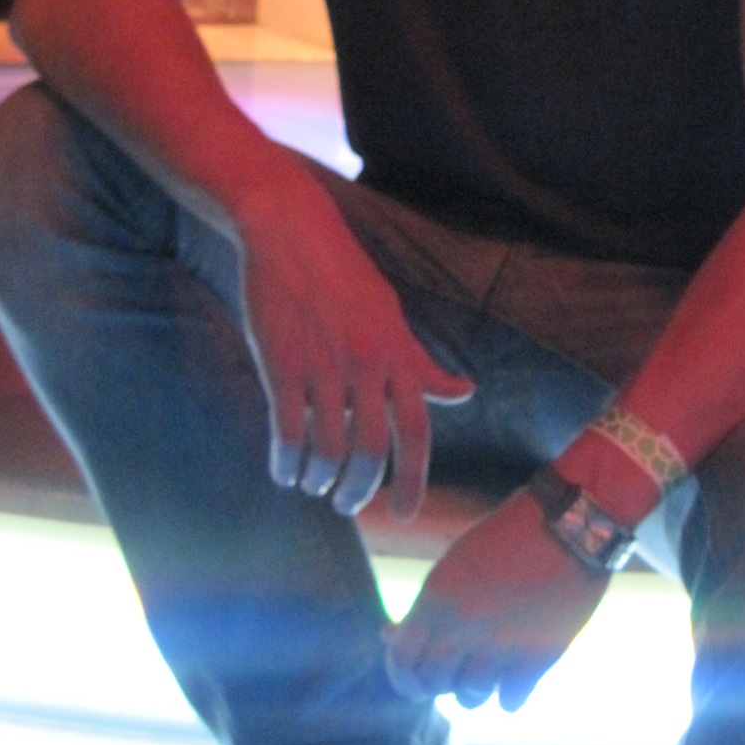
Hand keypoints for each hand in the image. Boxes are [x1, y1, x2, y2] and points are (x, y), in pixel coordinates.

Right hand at [235, 164, 472, 518]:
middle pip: (369, 450)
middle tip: (347, 506)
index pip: (415, 432)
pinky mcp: (280, 362)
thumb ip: (422, 363)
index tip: (406, 513)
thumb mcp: (391, 317)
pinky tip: (283, 470)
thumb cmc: (344, 276)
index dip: (413, 479)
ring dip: (318, 478)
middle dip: (358, 490)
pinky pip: (285, 429)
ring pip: (326, 447)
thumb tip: (464, 393)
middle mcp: (366, 364)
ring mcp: (322, 364)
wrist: (291, 231)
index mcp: (397, 354)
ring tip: (312, 486)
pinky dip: (284, 460)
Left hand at [385, 491, 607, 711]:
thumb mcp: (456, 562)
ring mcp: (500, 648)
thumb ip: (427, 606)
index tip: (414, 678)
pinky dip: (508, 694)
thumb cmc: (508, 535)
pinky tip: (515, 674)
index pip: (401, 661)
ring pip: (470, 697)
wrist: (570, 524)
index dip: (403, 676)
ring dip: (475, 688)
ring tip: (488, 669)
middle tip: (453, 671)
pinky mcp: (536, 661)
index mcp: (436, 599)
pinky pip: (508, 702)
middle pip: (433, 683)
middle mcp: (462, 629)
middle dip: (439, 681)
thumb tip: (390, 635)